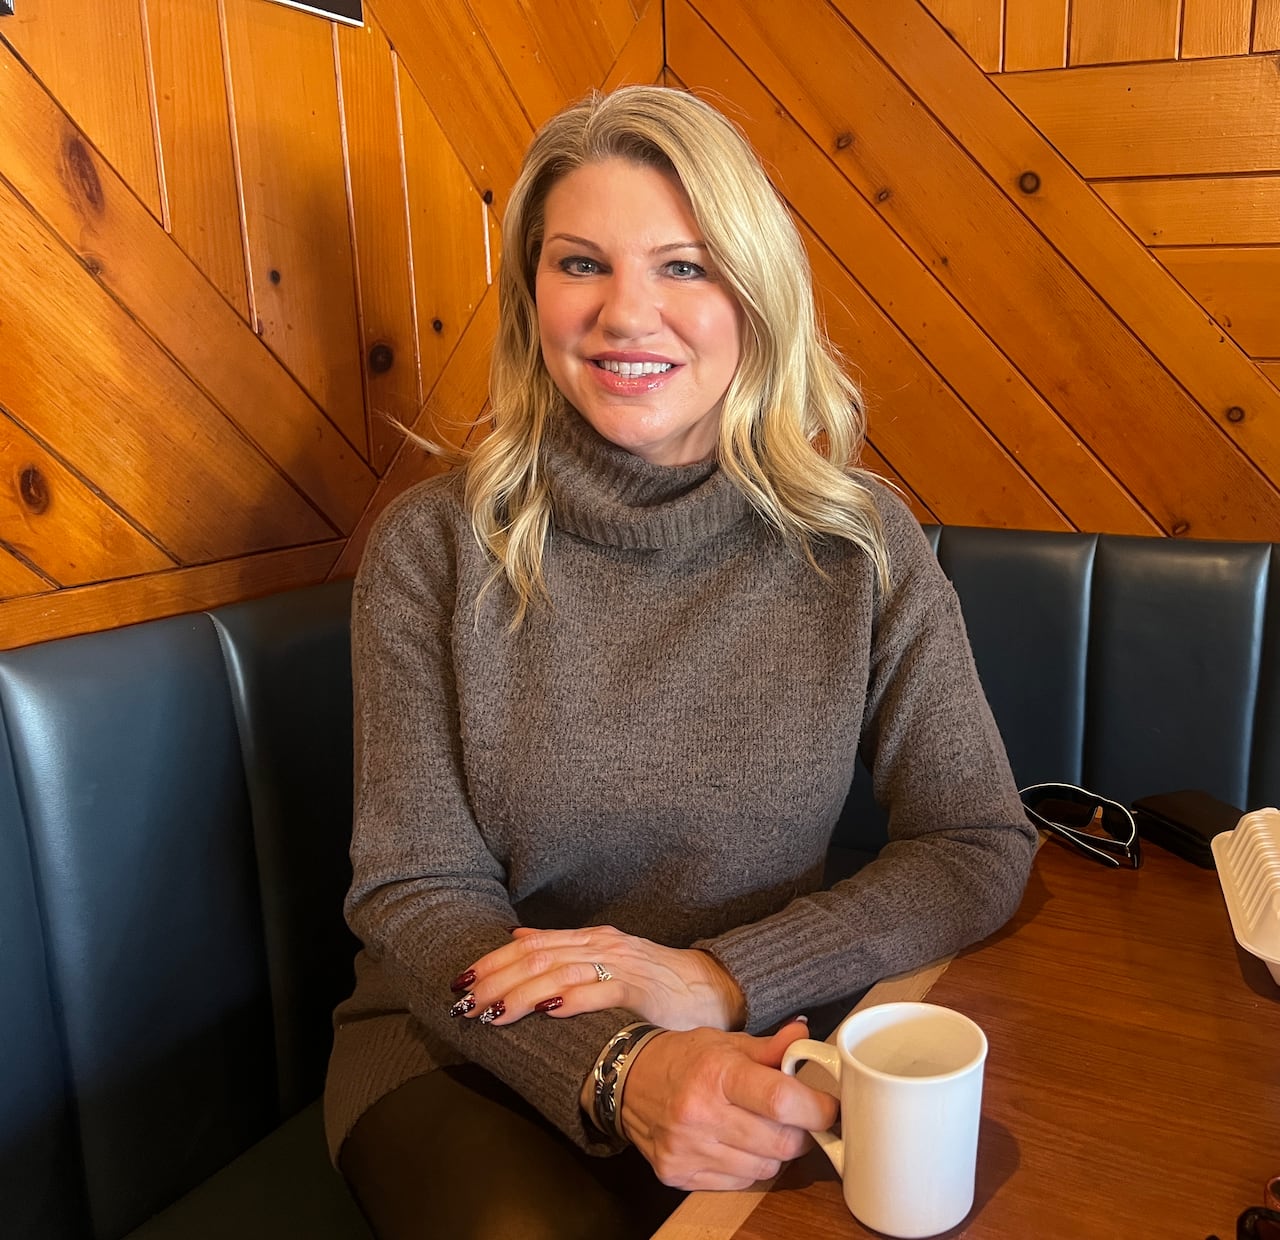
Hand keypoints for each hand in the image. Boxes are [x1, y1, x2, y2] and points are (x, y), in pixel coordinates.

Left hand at [449, 925, 745, 1029]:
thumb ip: (564, 950)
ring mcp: (620, 965)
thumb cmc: (656, 984)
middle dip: (494, 980)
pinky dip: (570, 999)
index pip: (530, 946)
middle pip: (536, 957)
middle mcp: (600, 946)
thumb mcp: (607, 960)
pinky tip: (547, 1010)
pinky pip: (600, 990)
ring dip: (520, 993)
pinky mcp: (640, 989)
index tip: (459, 981)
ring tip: (491, 1012)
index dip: (491, 962)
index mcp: (590, 939)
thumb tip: (517, 939)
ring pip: (559, 972)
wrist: (712, 990)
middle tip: (463, 1002)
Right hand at [617, 1020, 837, 1189]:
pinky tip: (737, 1144)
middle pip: (780, 1142)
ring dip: (775, 1152)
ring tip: (762, 1127)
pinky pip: (738, 1182)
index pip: (780, 1100)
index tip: (829, 1107)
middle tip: (798, 1117)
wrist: (628, 1080)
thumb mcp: (725, 1042)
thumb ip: (769, 1047)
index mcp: (715, 1073)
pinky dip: (749, 1166)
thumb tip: (804, 1037)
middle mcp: (699, 1113)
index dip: (816, 1108)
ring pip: (764, 1168)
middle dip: (801, 1132)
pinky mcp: (678, 1173)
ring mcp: (687, 1148)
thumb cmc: (684, 1058)